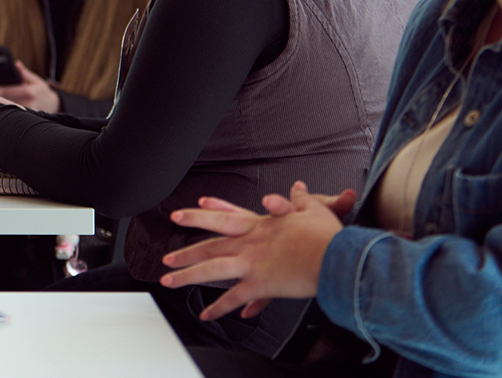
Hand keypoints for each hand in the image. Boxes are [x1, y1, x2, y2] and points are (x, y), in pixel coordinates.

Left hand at [0, 61, 61, 112]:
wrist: (55, 105)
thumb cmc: (42, 92)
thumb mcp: (35, 80)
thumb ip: (24, 73)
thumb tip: (16, 64)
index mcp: (29, 91)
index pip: (8, 91)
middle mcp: (28, 103)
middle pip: (5, 102)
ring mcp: (28, 113)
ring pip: (8, 111)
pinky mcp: (27, 119)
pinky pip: (14, 117)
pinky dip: (4, 115)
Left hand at [159, 181, 345, 320]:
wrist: (335, 259)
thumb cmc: (326, 237)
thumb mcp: (312, 211)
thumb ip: (300, 200)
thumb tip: (299, 187)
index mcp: (260, 225)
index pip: (226, 216)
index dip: (205, 212)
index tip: (186, 211)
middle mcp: (250, 244)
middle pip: (209, 245)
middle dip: (185, 250)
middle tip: (166, 255)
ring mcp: (251, 264)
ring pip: (211, 270)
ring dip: (187, 276)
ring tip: (169, 281)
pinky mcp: (259, 285)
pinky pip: (233, 298)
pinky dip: (218, 308)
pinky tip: (205, 314)